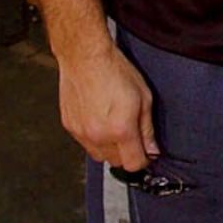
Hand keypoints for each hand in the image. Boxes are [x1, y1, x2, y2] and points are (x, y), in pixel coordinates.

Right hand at [58, 42, 157, 170]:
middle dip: (128, 153)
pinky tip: (101, 119)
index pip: (134, 164)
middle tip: (133, 133)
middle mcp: (99, 136)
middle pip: (116, 162)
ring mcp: (82, 134)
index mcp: (121, 129)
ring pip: (100, 156)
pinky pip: (86, 143)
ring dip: (110, 148)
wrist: (85, 58)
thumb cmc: (114, 70)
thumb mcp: (144, 96)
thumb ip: (148, 127)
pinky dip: (95, 138)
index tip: (148, 152)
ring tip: (116, 123)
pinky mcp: (70, 128)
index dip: (144, 159)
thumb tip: (152, 148)